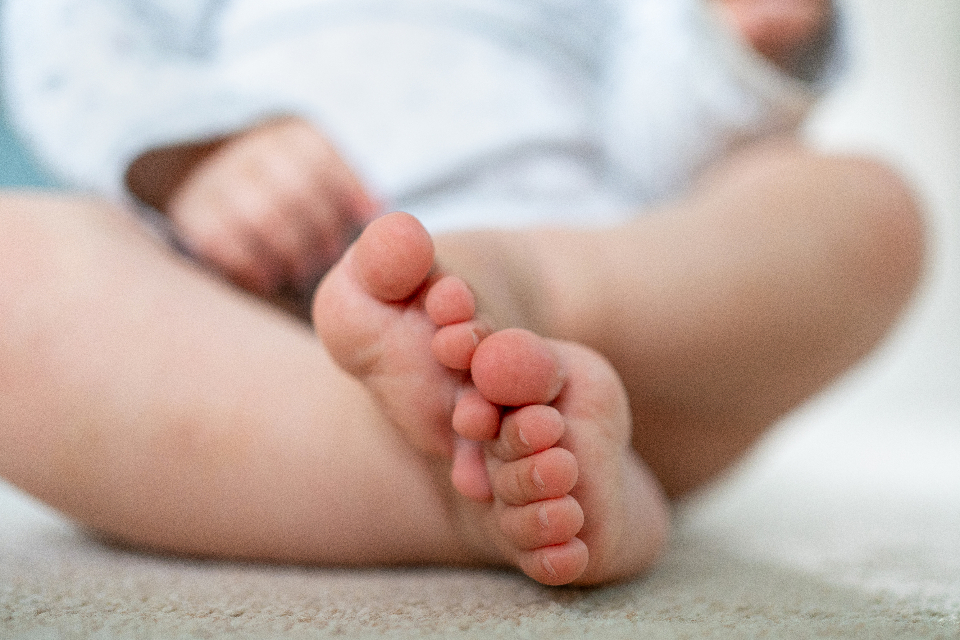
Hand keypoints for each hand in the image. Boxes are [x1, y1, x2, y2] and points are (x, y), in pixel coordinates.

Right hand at [164, 117, 379, 295]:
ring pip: (262, 218)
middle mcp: (248, 151)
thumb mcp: (314, 167)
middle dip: (319, 232)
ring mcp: (216, 180)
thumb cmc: (284, 186)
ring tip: (298, 270)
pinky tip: (266, 279)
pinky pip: (223, 243)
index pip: (319, 157)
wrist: (205, 174)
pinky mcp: (190, 213)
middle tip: (327, 257)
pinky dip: (250, 267)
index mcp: (286, 135)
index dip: (346, 191)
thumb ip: (346, 186)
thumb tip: (380, 212)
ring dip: (290, 253)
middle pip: (295, 191)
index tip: (362, 220)